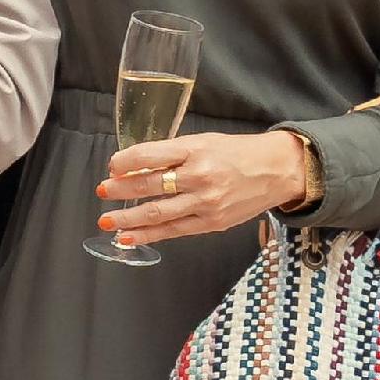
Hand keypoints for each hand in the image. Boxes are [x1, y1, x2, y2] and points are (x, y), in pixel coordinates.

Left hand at [95, 126, 316, 245]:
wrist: (276, 171)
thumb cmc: (237, 153)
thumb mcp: (205, 142)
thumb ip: (173, 153)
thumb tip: (136, 166)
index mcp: (196, 150)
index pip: (151, 155)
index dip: (126, 162)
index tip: (112, 166)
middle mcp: (199, 176)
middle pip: (150, 185)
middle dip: (120, 189)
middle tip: (102, 191)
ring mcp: (206, 203)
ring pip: (157, 213)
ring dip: (127, 217)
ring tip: (106, 219)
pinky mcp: (211, 223)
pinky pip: (173, 231)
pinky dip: (148, 235)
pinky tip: (127, 237)